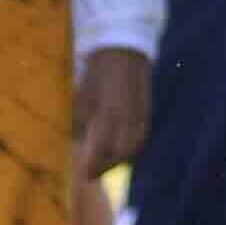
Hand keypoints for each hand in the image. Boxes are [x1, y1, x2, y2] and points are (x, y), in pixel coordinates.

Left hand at [71, 49, 149, 191]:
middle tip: (92, 174)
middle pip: (120, 153)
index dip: (93, 165)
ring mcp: (140, 113)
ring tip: (106, 165)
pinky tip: (121, 150)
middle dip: (106, 167)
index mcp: (109, 113)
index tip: (84, 175)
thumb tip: (78, 143)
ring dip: (120, 160)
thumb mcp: (82, 97)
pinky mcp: (147, 109)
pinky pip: (142, 135)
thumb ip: (81, 123)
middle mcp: (127, 117)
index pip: (102, 150)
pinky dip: (133, 148)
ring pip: (134, 146)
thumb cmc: (96, 73)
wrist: (122, 49)